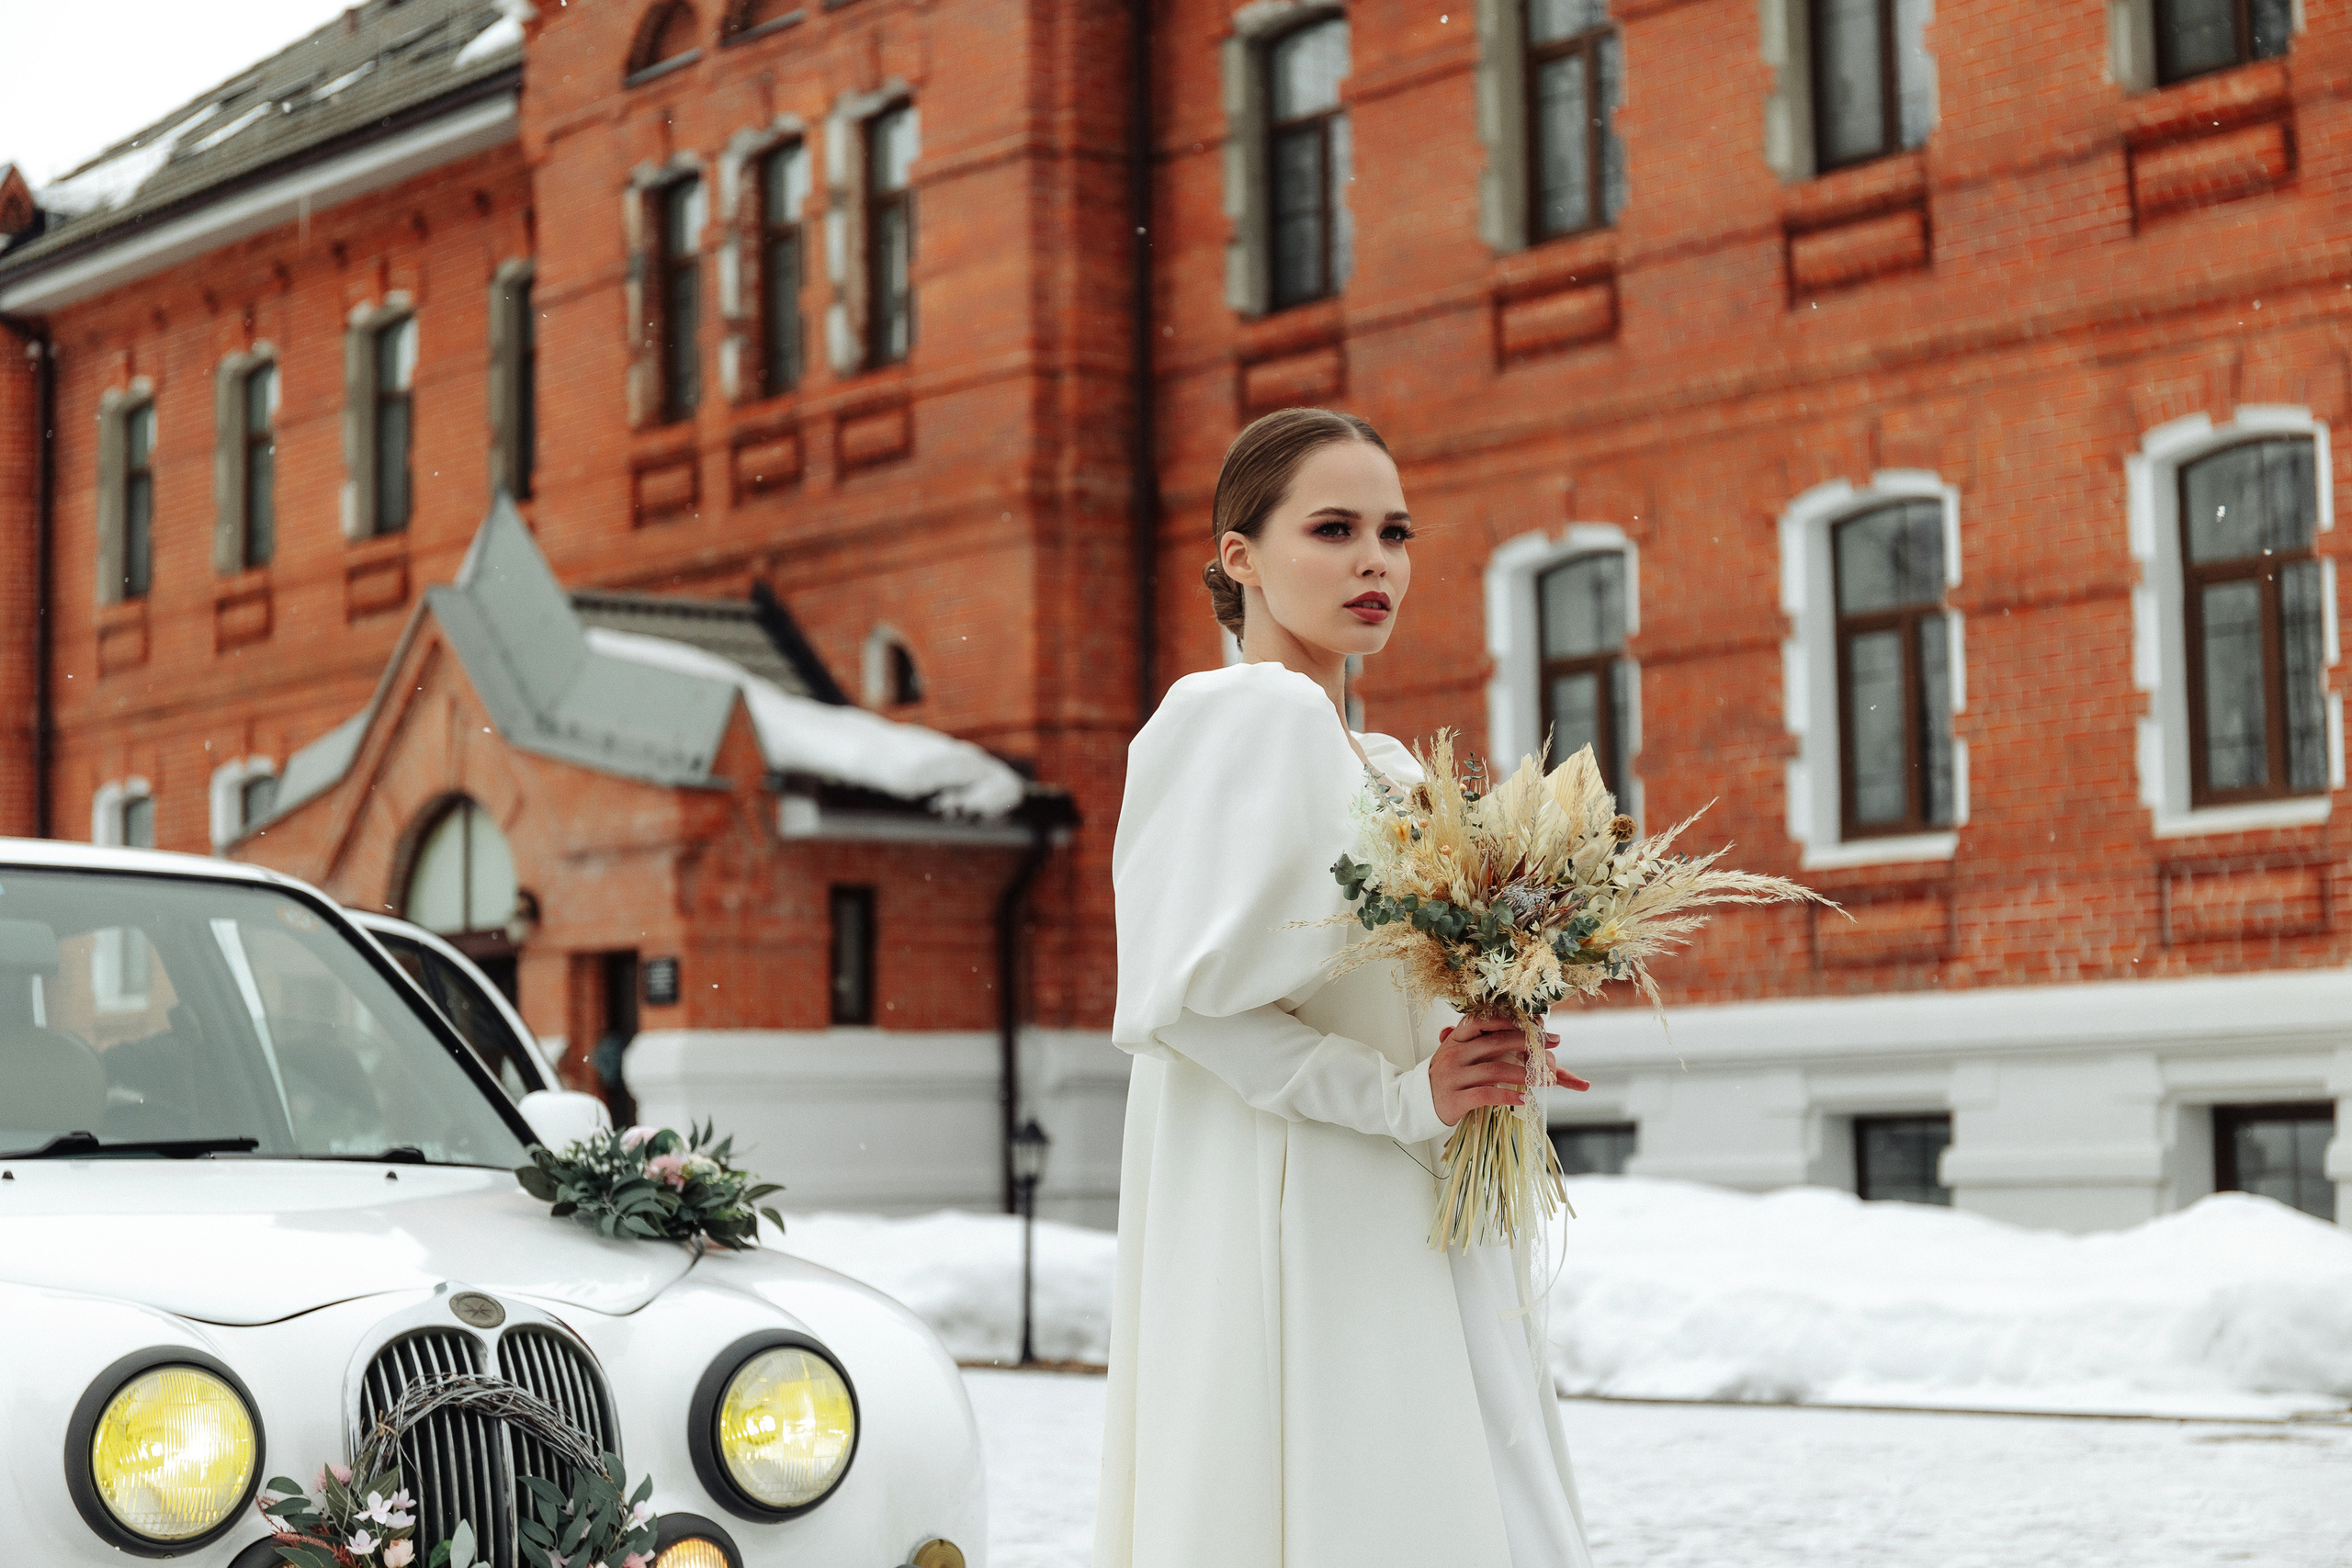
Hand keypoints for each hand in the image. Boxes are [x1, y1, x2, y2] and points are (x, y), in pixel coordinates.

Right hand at [1430, 1012, 1590, 1127]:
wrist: (1418, 1103)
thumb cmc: (1447, 1076)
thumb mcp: (1458, 1053)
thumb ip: (1481, 1042)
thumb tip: (1517, 1030)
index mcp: (1457, 1038)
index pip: (1485, 1021)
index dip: (1513, 1022)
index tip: (1539, 1026)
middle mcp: (1454, 1054)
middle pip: (1496, 1043)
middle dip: (1528, 1045)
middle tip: (1551, 1048)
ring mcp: (1454, 1076)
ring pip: (1496, 1069)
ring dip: (1526, 1074)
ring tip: (1546, 1080)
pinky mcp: (1456, 1098)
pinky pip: (1487, 1095)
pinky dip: (1509, 1096)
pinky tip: (1524, 1099)